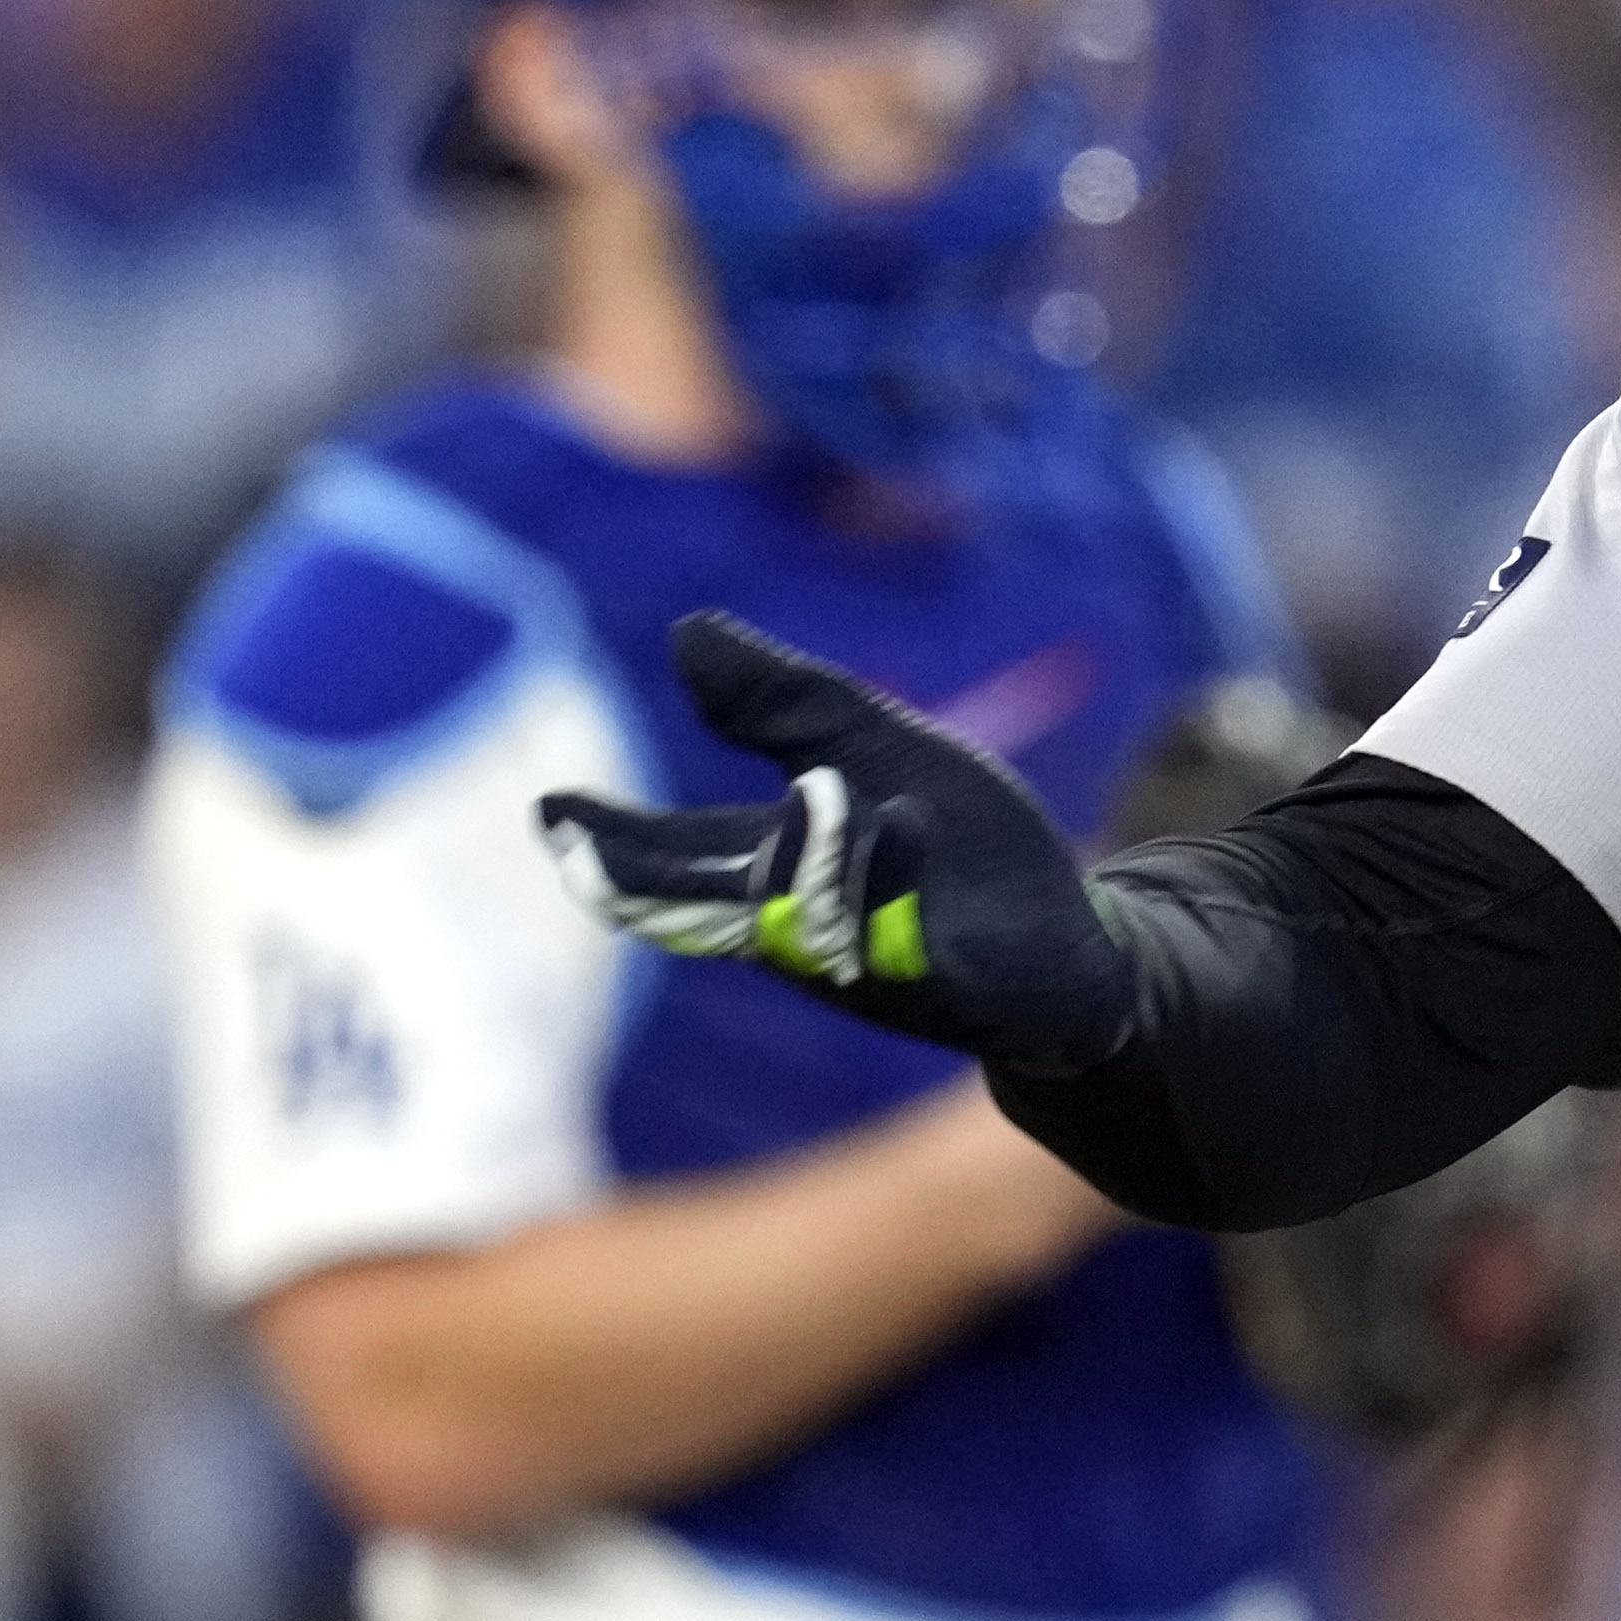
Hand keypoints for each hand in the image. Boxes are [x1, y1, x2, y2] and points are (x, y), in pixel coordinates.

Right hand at [536, 613, 1138, 1072]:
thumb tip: (687, 631)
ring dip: (807, 860)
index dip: (613, 839)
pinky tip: (904, 818)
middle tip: (591, 846)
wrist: (1071, 931)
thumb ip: (786, 701)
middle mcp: (801, 927)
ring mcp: (868, 966)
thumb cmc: (957, 844)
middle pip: (711, 905)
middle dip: (653, 880)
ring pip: (805, 923)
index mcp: (775, 870)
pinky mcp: (942, 989)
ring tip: (818, 794)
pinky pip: (901, 944)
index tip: (550, 808)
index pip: (676, 856)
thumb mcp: (875, 746)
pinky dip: (894, 881)